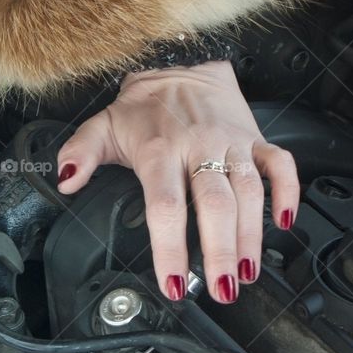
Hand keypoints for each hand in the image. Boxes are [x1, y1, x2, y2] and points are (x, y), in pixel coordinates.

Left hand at [56, 61, 298, 303]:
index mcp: (160, 151)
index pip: (166, 207)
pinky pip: (280, 165)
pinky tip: (284, 222)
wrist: (181, 64)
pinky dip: (288, 192)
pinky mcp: (254, 139)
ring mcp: (231, 144)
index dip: (171, 248)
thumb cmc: (144, 106)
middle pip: (215, 206)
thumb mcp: (102, 126)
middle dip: (221, 252)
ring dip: (252, 236)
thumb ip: (79, 154)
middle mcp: (199, 148)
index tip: (174, 282)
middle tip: (222, 288)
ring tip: (246, 272)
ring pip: (250, 192)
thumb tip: (65, 180)